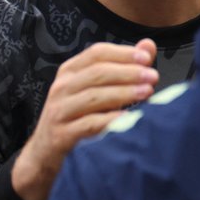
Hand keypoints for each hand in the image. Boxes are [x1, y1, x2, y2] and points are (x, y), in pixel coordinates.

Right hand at [12, 39, 157, 199]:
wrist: (46, 153)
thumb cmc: (80, 116)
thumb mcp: (99, 88)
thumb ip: (124, 66)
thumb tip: (148, 45)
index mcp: (71, 71)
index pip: (97, 53)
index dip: (123, 53)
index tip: (146, 58)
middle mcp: (62, 87)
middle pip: (97, 73)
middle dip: (128, 73)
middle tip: (153, 77)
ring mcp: (60, 111)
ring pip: (94, 97)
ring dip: (124, 93)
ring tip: (147, 92)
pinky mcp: (61, 135)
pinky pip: (89, 124)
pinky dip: (111, 120)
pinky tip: (130, 118)